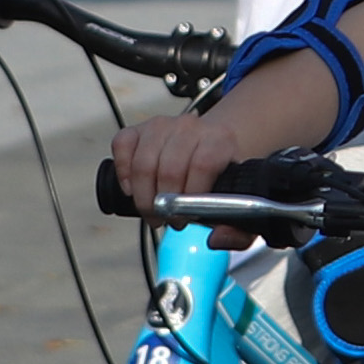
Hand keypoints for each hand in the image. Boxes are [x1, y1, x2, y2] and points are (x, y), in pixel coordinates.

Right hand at [110, 63, 330, 236]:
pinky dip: (123, 172)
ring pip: (142, 161)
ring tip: (151, 211)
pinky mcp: (140, 128)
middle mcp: (191, 127)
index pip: (202, 164)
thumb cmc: (222, 180)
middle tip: (164, 221)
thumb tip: (216, 239)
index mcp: (220, 140)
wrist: (212, 148)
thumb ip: (240, 230)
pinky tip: (132, 188)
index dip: (190, 197)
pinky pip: (122, 146)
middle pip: (168, 167)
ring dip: (142, 195)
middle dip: (162, 204)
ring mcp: (163, 125)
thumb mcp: (240, 204)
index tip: (185, 219)